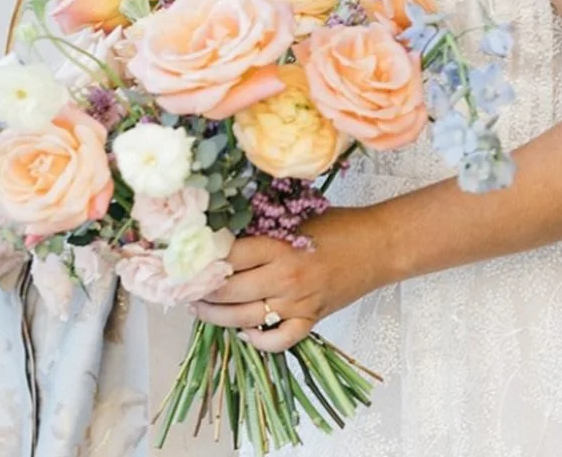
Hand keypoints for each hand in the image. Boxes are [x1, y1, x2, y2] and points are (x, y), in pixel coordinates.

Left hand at [193, 206, 386, 351]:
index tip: (185, 259)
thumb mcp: (294, 219)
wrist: (377, 245)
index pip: (227, 257)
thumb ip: (261, 229)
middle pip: (228, 291)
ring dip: (217, 317)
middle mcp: (284, 278)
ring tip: (200, 309)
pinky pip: (279, 341)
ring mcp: (297, 303)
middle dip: (201, 291)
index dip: (202, 260)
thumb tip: (221, 234)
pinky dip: (259, 341)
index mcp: (277, 246)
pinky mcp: (311, 319)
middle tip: (184, 287)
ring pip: (245, 318)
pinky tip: (245, 333)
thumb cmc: (336, 225)